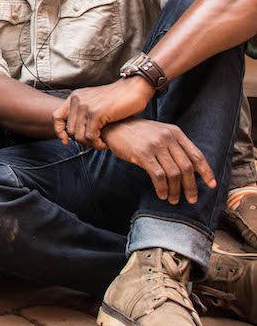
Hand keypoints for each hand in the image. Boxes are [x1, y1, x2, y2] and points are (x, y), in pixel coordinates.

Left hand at [53, 75, 153, 147]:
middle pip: (69, 130)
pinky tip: (104, 143)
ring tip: (100, 143)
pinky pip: (90, 137)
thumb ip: (84, 111)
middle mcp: (77, 101)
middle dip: (81, 141)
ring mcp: (86, 107)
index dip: (59, 131)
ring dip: (90, 144)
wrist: (135, 88)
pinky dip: (97, 144)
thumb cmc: (119, 98)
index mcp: (75, 97)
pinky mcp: (96, 114)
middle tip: (95, 142)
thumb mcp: (95, 101)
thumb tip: (75, 131)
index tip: (66, 141)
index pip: (56, 116)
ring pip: (79, 136)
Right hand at [100, 118, 215, 204]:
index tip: (211, 185)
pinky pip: (158, 176)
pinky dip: (162, 188)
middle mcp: (167, 138)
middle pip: (186, 167)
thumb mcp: (160, 133)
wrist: (114, 126)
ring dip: (176, 190)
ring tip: (174, 199)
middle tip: (191, 199)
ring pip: (173, 174)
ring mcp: (155, 145)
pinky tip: (162, 194)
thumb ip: (175, 146)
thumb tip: (191, 170)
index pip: (196, 155)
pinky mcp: (143, 154)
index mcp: (175, 133)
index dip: (206, 172)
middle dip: (191, 187)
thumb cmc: (138, 133)